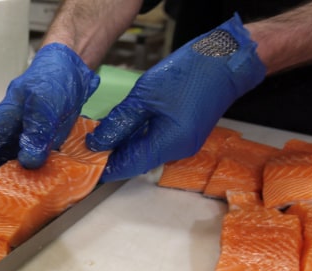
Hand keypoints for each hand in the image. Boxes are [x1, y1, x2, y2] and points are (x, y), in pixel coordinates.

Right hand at [0, 43, 99, 218]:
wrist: (72, 68)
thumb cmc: (51, 78)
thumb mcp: (44, 100)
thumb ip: (36, 129)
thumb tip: (28, 161)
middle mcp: (8, 142)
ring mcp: (26, 147)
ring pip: (12, 179)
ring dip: (13, 200)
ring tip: (19, 224)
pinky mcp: (43, 150)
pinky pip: (35, 175)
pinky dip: (36, 191)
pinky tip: (45, 205)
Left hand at [87, 13, 266, 180]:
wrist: (226, 62)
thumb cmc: (189, 73)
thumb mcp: (144, 96)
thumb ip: (119, 122)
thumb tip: (98, 143)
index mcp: (169, 144)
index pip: (129, 166)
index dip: (105, 167)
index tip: (85, 165)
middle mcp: (178, 151)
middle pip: (137, 162)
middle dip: (113, 156)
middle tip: (88, 147)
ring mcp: (184, 145)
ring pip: (146, 153)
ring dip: (125, 147)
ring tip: (103, 137)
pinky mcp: (186, 137)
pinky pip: (157, 144)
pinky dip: (139, 139)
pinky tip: (125, 129)